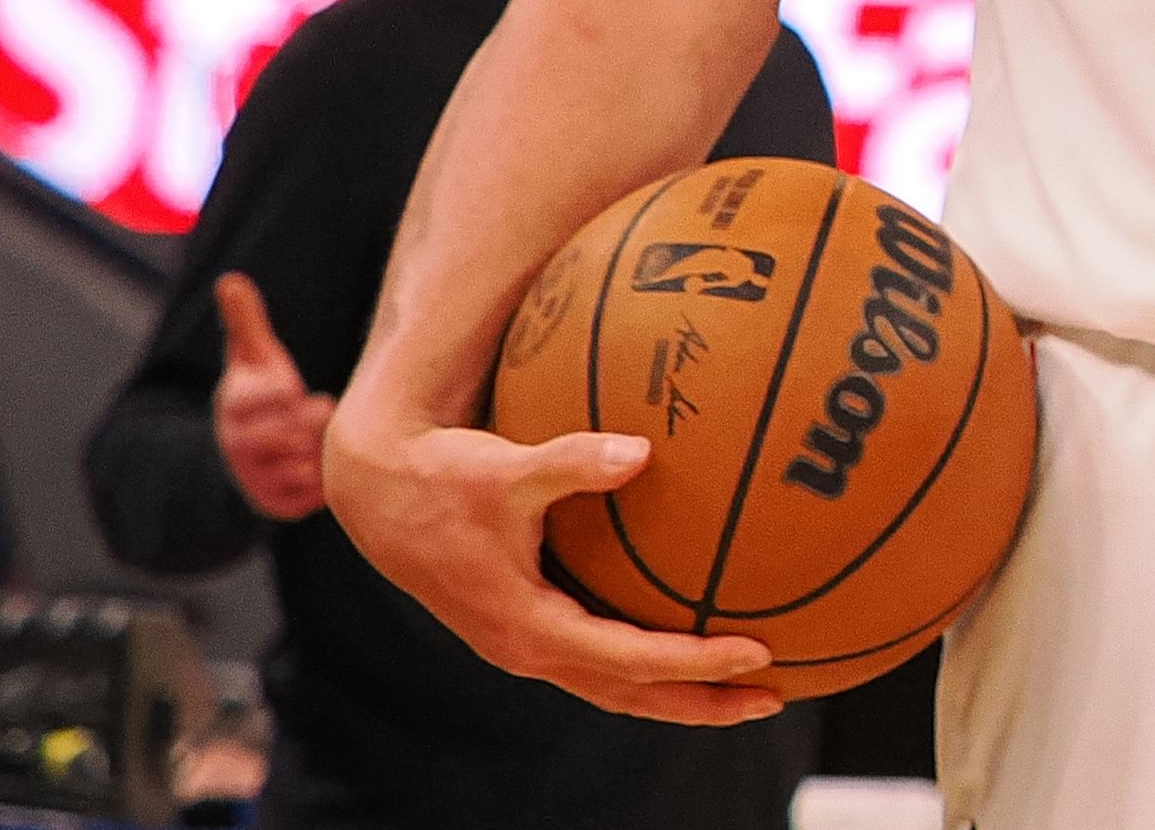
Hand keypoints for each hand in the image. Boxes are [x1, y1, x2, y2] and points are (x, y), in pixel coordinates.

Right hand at [210, 274, 332, 521]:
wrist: (246, 454)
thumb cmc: (260, 394)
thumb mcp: (250, 359)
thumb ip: (245, 321)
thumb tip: (229, 279)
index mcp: (234, 409)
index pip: (259, 401)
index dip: (280, 395)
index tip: (294, 389)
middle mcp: (240, 448)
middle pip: (284, 435)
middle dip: (309, 421)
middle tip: (323, 409)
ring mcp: (256, 480)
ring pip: (301, 466)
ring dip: (321, 449)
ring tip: (328, 436)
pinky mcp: (277, 506)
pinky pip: (310, 496)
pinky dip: (325, 479)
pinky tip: (331, 462)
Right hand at [322, 388, 779, 723]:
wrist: (380, 492)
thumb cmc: (446, 476)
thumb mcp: (506, 469)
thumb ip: (571, 461)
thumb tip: (640, 452)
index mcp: (529, 626)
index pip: (631, 659)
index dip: (696, 661)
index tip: (758, 653)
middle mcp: (529, 649)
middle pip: (632, 694)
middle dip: (703, 702)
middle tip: (774, 697)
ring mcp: (527, 645)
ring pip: (616, 687)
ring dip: (680, 693)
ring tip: (748, 690)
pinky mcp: (527, 628)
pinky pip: (600, 663)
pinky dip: (648, 668)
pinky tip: (688, 646)